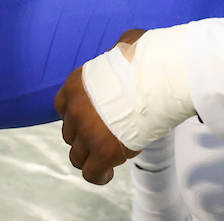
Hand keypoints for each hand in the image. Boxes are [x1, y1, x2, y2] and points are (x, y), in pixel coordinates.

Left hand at [55, 29, 145, 183]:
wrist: (160, 79)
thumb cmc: (148, 60)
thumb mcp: (124, 46)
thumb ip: (117, 53)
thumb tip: (125, 50)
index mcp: (77, 85)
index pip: (62, 106)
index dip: (75, 115)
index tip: (88, 119)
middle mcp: (76, 110)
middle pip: (70, 132)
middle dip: (84, 136)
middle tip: (102, 137)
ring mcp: (87, 133)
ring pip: (76, 156)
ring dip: (89, 157)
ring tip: (103, 160)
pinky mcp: (103, 153)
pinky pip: (91, 173)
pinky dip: (98, 176)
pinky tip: (107, 175)